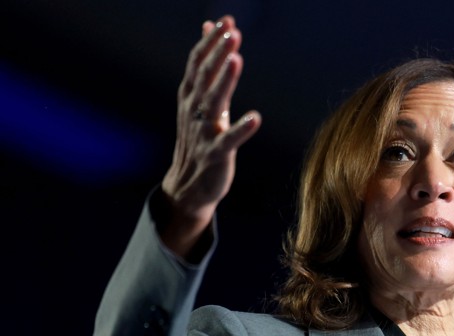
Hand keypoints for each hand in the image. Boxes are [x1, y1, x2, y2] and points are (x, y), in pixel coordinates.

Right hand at [160, 15, 260, 256]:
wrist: (186, 187)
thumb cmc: (198, 137)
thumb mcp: (199, 98)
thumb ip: (206, 64)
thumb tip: (208, 27)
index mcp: (190, 96)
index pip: (198, 62)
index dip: (211, 41)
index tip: (226, 20)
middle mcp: (193, 111)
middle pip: (205, 77)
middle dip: (218, 53)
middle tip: (232, 31)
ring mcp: (203, 133)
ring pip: (213, 103)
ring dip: (225, 81)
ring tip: (237, 59)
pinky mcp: (215, 155)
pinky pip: (228, 141)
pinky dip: (241, 129)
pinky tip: (256, 118)